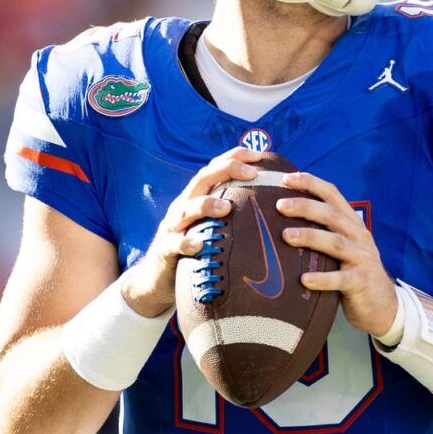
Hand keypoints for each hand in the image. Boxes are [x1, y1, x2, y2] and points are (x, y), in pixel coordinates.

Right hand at [119, 147, 262, 317]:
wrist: (158, 279)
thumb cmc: (197, 251)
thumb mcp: (213, 228)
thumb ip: (235, 216)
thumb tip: (274, 210)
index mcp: (197, 197)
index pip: (215, 168)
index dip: (234, 157)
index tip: (259, 155)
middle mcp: (184, 206)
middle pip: (202, 179)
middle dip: (226, 170)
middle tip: (251, 173)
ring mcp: (172, 226)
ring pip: (186, 209)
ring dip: (206, 205)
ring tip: (226, 208)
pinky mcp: (164, 250)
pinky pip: (174, 244)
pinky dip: (186, 243)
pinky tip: (200, 245)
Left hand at [276, 172, 397, 335]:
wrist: (382, 305)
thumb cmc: (351, 272)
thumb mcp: (342, 246)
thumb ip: (323, 231)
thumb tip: (280, 219)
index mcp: (352, 224)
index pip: (332, 195)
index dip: (310, 183)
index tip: (285, 178)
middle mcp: (359, 236)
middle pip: (332, 215)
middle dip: (305, 206)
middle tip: (279, 205)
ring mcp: (362, 259)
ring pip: (336, 243)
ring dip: (310, 237)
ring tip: (286, 236)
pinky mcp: (361, 282)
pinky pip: (340, 279)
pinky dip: (322, 279)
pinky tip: (304, 280)